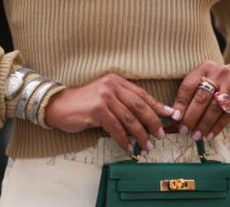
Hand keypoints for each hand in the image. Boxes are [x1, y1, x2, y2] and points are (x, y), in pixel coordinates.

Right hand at [44, 73, 174, 151]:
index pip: (142, 94)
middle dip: (153, 122)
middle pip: (139, 106)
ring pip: (130, 119)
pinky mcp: (97, 110)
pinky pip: (116, 128)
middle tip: (160, 135)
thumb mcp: (105, 97)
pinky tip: (128, 147)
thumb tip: (144, 118)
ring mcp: (104, 97)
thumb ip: (122, 102)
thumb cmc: (84, 103)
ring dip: (140, 134)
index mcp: (117, 80)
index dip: (157, 105)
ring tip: (147, 145)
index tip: (170, 115)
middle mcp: (112, 86)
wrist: (59, 105)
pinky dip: (124, 140)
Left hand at [172, 61, 229, 141]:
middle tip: (184, 130)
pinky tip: (209, 135)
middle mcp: (220, 73)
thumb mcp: (204, 80)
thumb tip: (176, 116)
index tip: (175, 118)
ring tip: (196, 135)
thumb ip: (190, 94)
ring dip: (203, 124)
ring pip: (215, 108)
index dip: (180, 103)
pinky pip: (227, 115)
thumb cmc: (218, 82)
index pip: (189, 85)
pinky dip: (217, 127)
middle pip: (202, 97)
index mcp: (205, 67)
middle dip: (191, 116)